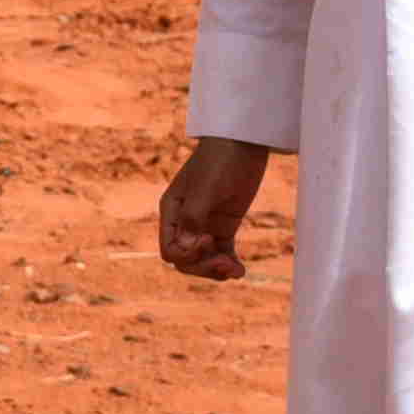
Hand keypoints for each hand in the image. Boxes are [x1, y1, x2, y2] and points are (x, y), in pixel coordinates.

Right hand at [157, 138, 272, 280]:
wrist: (242, 143)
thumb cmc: (219, 161)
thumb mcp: (205, 189)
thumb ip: (192, 218)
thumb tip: (184, 247)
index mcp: (172, 211)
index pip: (170, 250)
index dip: (187, 254)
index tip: (208, 238)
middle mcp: (184, 222)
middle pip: (185, 260)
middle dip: (204, 267)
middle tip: (226, 264)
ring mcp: (205, 225)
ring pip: (203, 261)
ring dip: (217, 270)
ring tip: (236, 270)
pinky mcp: (224, 226)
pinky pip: (221, 254)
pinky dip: (229, 265)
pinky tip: (241, 270)